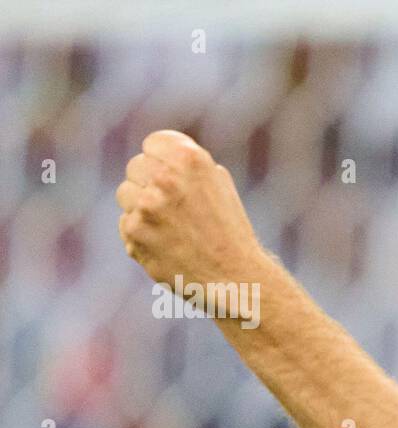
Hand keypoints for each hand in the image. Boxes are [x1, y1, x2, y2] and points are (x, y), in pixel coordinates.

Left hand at [116, 130, 266, 296]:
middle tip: (172, 207)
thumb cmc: (231, 233)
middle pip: (136, 166)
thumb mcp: (219, 186)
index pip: (153, 144)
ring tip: (172, 228)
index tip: (171, 176)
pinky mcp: (135, 233)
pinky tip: (167, 247)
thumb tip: (157, 157)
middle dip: (149, 183)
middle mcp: (167, 179)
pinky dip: (141, 235)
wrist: (236, 279)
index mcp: (191, 160)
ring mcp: (148, 206)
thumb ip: (188, 167)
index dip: (162, 160)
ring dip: (142, 208)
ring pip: (125, 194)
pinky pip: (126, 224)